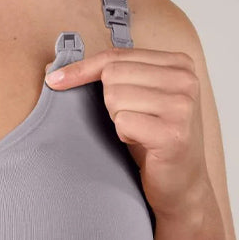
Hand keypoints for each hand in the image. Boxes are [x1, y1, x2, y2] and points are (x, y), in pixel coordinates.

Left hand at [44, 47, 211, 218]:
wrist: (182, 183)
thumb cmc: (153, 136)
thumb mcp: (137, 95)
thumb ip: (109, 73)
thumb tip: (52, 64)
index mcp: (178, 62)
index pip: (116, 56)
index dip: (82, 68)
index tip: (54, 80)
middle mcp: (186, 79)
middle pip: (112, 75)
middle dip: (111, 101)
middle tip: (133, 119)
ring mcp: (183, 106)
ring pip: (115, 98)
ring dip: (119, 119)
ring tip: (141, 131)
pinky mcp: (174, 133)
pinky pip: (123, 122)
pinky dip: (125, 135)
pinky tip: (144, 143)